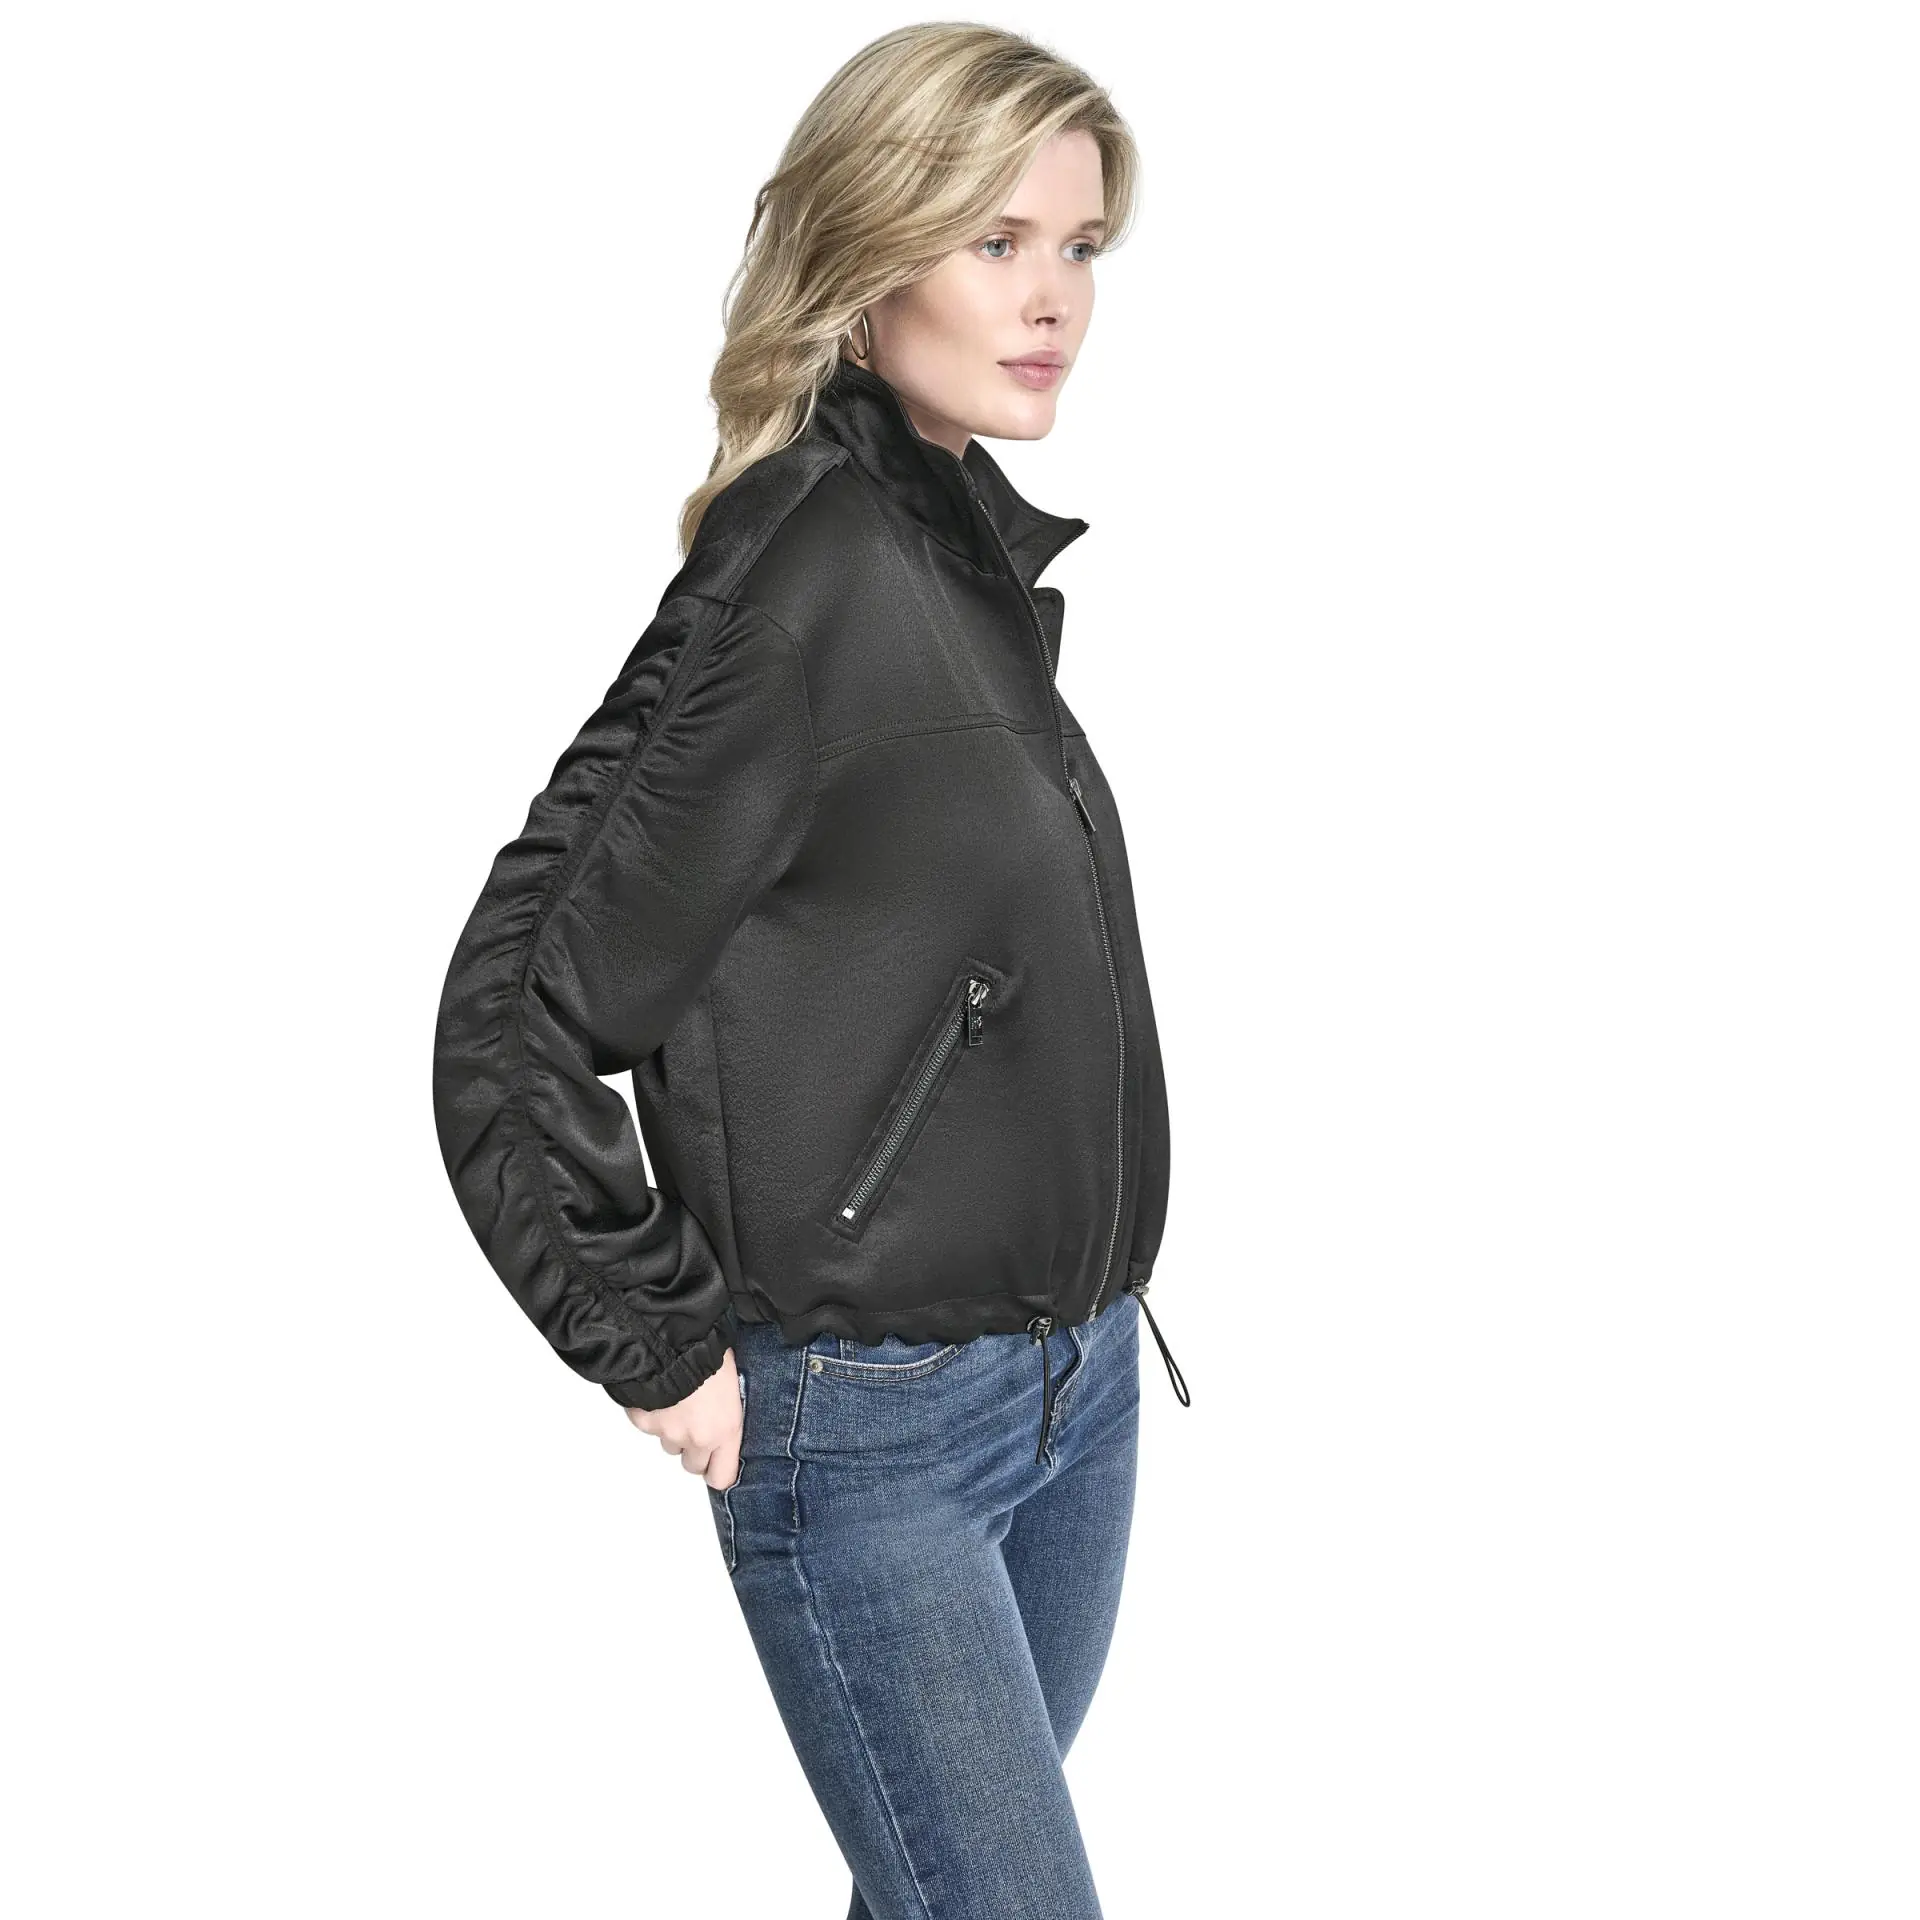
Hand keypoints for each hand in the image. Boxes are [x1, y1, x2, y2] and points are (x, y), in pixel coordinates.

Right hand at [625, 1349, 743, 1490]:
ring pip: (670, 1445)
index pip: (721, 1478)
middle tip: (699, 1422)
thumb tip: (726, 1424)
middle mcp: (696, 1439)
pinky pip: (648, 1426)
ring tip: (681, 1401)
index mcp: (725, 1431)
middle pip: (692, 1465)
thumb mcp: (735, 1385)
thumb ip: (729, 1415)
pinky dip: (651, 1414)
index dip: (717, 1470)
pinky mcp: (644, 1421)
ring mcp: (668, 1432)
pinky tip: (660, 1393)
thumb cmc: (712, 1353)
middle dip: (695, 1449)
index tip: (717, 1460)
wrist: (677, 1338)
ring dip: (674, 1430)